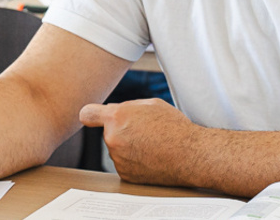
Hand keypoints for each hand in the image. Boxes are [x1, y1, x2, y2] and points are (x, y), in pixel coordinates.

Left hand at [80, 99, 196, 185]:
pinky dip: (135, 161)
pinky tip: (152, 158)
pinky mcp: (125, 174)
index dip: (91, 116)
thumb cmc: (174, 127)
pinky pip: (125, 163)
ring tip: (153, 145)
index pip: (88, 115)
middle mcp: (113, 139)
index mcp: (116, 117)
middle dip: (122, 131)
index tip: (92, 119)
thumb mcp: (151, 104)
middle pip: (110, 132)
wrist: (191, 155)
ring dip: (129, 147)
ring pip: (118, 149)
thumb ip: (127, 107)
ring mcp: (118, 158)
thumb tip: (113, 111)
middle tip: (146, 132)